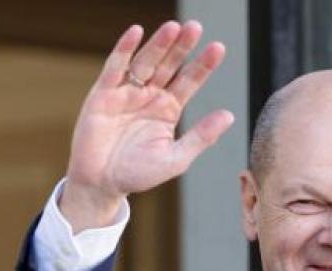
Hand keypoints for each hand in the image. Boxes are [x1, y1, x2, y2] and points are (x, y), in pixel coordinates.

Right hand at [61, 21, 232, 231]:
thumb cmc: (139, 174)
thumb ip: (201, 136)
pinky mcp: (103, 94)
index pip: (190, 81)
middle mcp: (149, 96)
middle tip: (196, 27)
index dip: (203, 65)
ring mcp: (126, 92)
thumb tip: (230, 115)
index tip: (219, 47)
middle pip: (169, 66)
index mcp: (169, 110)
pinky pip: (115, 67)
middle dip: (182, 47)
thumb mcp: (176, 158)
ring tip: (174, 27)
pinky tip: (136, 32)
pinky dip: (124, 49)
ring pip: (145, 62)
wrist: (102, 183)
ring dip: (159, 45)